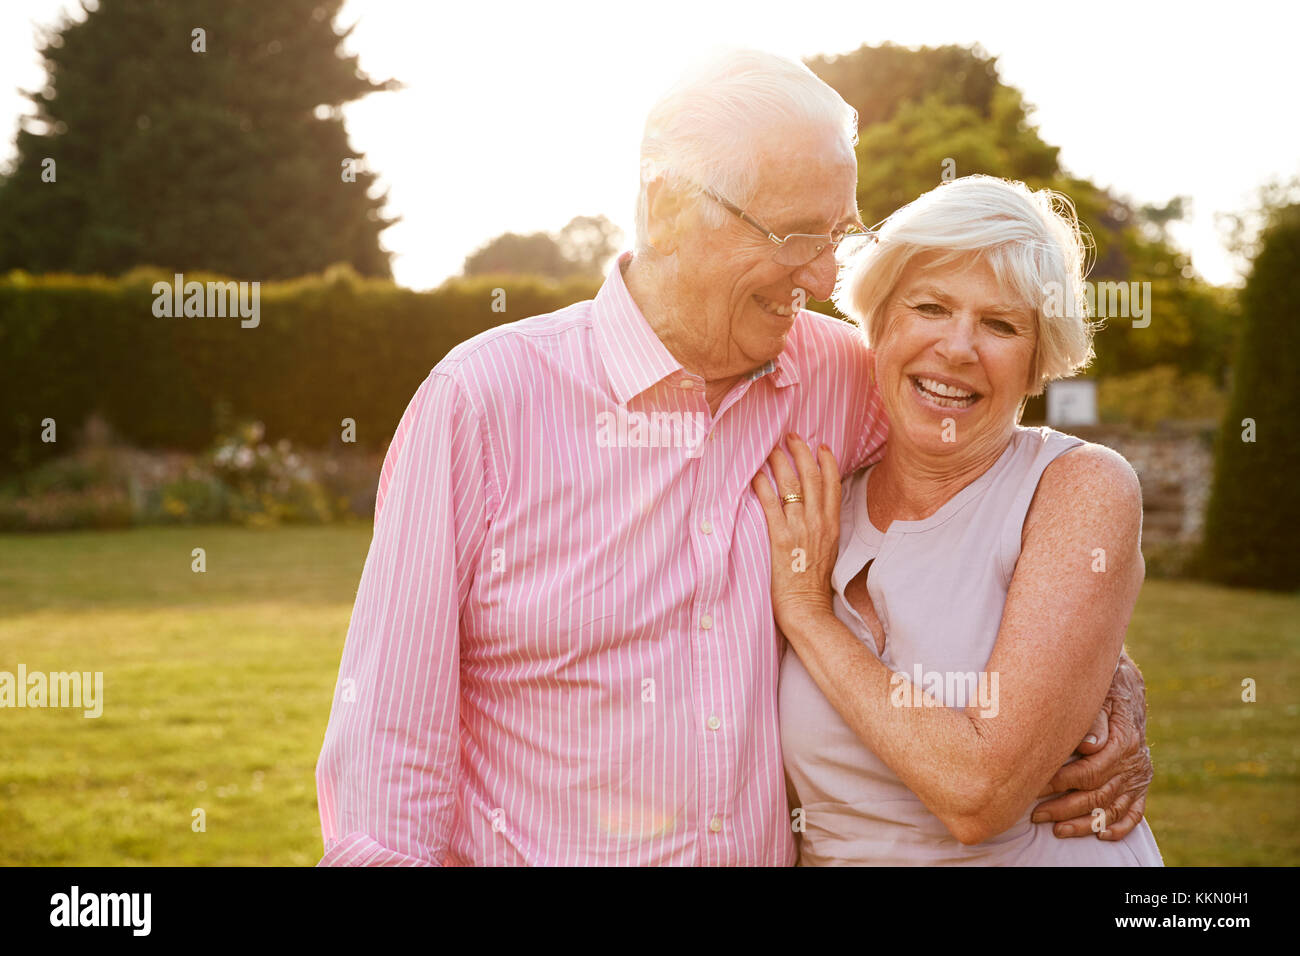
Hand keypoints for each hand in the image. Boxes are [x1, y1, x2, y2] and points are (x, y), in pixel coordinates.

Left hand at [751, 433, 841, 630]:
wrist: (808, 610)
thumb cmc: (814, 586)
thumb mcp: (827, 552)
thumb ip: (822, 531)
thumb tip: (814, 515)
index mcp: (832, 526)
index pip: (833, 485)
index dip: (827, 462)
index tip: (821, 446)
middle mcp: (818, 523)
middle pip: (812, 478)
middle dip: (801, 452)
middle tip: (791, 436)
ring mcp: (800, 530)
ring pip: (792, 486)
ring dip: (780, 463)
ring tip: (771, 449)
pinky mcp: (781, 540)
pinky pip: (771, 506)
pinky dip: (762, 487)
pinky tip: (755, 475)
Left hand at [1031, 653, 1152, 838]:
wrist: (1125, 682)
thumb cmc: (1101, 687)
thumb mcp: (1098, 693)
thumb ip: (1094, 719)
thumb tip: (1089, 746)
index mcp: (1124, 739)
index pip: (1090, 771)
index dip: (1061, 783)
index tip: (1035, 788)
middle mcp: (1134, 761)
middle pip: (1098, 794)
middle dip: (1065, 808)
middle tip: (1037, 815)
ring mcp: (1140, 774)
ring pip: (1113, 808)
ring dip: (1085, 823)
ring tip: (1058, 831)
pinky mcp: (1142, 781)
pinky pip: (1135, 811)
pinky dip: (1121, 827)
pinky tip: (1101, 835)